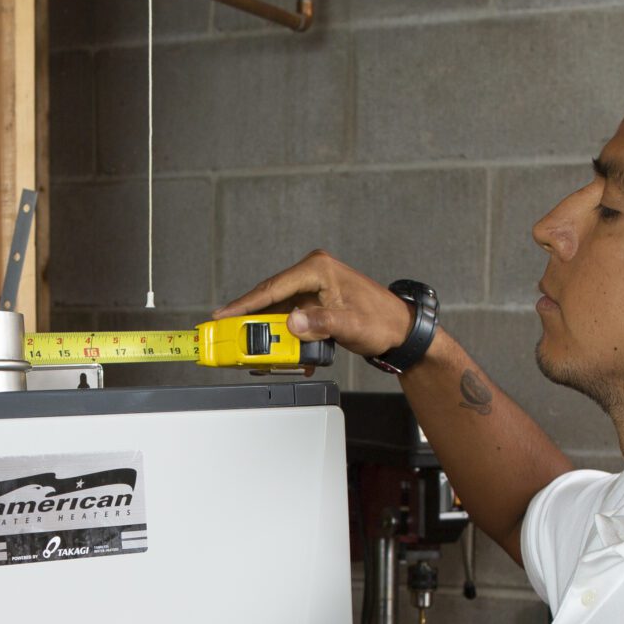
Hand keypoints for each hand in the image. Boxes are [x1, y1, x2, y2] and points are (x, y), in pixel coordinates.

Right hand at [215, 251, 413, 361]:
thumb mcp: (350, 324)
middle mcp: (312, 274)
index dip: (244, 303)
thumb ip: (319, 323)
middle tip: (229, 337)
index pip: (273, 287)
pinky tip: (282, 354)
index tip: (224, 315)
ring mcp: (312, 288)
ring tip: (253, 351)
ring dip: (267, 332)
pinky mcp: (314, 303)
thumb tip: (292, 323)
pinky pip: (290, 319)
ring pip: (277, 310)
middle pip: (270, 298)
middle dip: (250, 320)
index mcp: (318, 269)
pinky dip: (283, 336)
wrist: (400, 330)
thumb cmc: (382, 321)